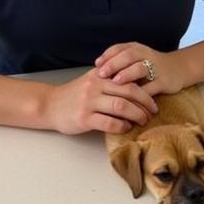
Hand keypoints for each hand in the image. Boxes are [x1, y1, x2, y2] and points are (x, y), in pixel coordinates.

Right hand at [44, 66, 158, 134]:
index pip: (127, 79)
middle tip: (153, 112)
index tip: (153, 99)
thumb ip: (109, 81)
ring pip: (121, 107)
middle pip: (128, 92)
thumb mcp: (90, 82)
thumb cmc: (73, 95)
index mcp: (98, 76)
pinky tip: (126, 127)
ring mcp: (89, 102)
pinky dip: (122, 126)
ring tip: (143, 121)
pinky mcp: (84, 118)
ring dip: (137, 115)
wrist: (49, 104)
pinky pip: (110, 123)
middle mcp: (94, 86)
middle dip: (145, 103)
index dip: (144, 90)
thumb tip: (136, 86)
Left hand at [95, 42, 184, 97]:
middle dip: (113, 64)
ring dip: (126, 75)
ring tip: (115, 82)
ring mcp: (156, 68)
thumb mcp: (135, 57)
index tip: (96, 65)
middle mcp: (145, 55)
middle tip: (102, 74)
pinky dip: (140, 93)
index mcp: (135, 48)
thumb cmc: (149, 64)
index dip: (106, 56)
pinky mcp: (164, 82)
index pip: (118, 48)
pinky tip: (131, 99)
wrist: (178, 68)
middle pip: (128, 55)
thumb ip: (118, 60)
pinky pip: (151, 87)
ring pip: (140, 68)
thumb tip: (96, 70)